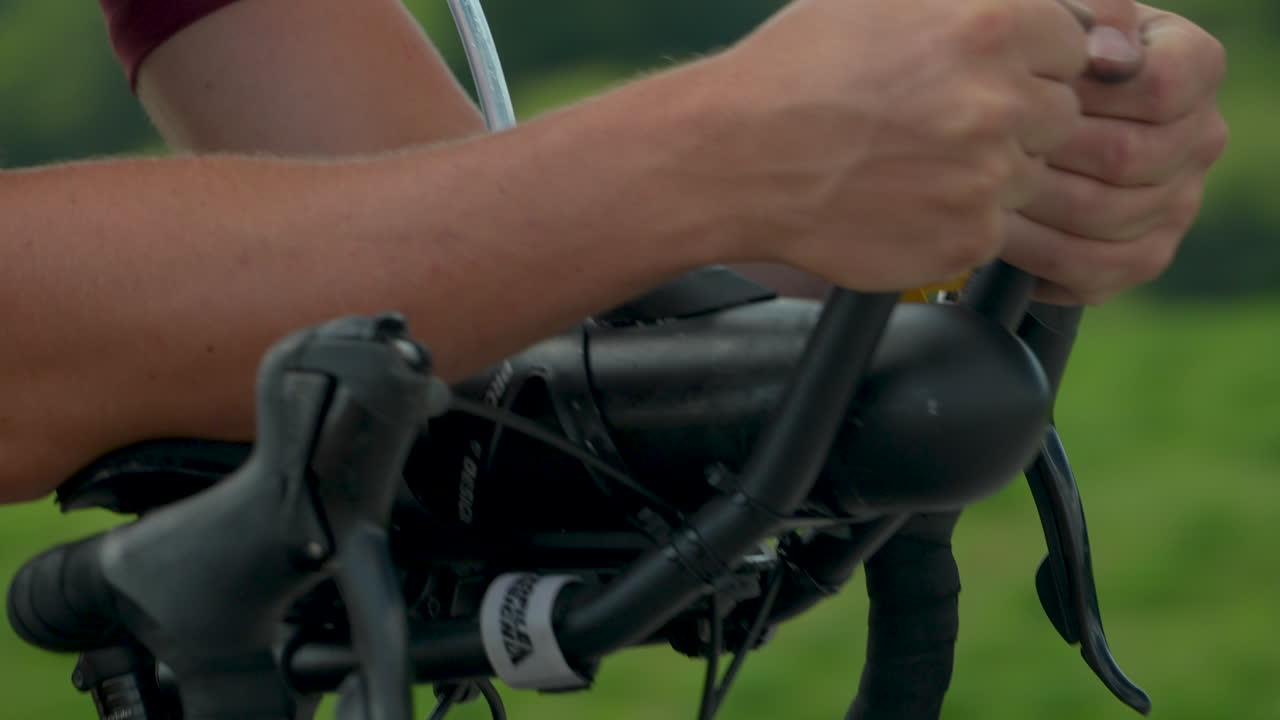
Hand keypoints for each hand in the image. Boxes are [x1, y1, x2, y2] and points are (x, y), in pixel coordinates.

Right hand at [700, 0, 1091, 290]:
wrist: (734, 158)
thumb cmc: (797, 70)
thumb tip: (1082, 19)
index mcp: (989, 24)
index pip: (1078, 42)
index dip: (1033, 59)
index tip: (988, 74)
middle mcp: (999, 101)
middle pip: (1060, 114)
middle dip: (1014, 117)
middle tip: (938, 121)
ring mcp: (986, 178)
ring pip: (1030, 176)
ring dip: (987, 171)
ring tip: (912, 162)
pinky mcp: (966, 239)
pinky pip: (993, 229)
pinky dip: (957, 218)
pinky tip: (902, 197)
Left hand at [1000, 3, 1228, 303]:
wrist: (1019, 121)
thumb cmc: (1034, 68)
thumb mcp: (1058, 30)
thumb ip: (1084, 24)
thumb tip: (1104, 55)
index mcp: (1193, 69)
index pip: (1158, 88)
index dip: (1085, 94)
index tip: (1029, 90)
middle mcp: (1199, 138)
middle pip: (1126, 157)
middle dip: (1044, 152)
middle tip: (984, 149)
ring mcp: (1177, 203)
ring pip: (1105, 216)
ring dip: (1032, 203)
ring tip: (980, 188)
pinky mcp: (1142, 257)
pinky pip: (1091, 269)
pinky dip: (1032, 253)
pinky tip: (994, 230)